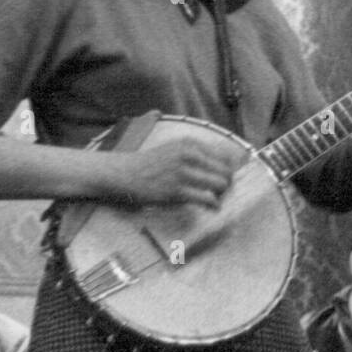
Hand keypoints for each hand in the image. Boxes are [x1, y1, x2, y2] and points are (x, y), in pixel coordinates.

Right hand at [112, 136, 247, 207]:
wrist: (124, 173)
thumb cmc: (151, 164)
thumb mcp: (175, 148)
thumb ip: (197, 154)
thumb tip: (226, 166)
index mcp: (191, 143)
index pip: (226, 157)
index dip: (228, 170)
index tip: (224, 179)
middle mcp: (190, 155)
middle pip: (226, 171)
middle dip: (227, 184)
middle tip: (220, 192)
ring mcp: (184, 173)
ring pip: (221, 185)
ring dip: (221, 195)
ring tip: (214, 199)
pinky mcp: (177, 191)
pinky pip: (207, 199)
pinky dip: (214, 205)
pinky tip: (212, 208)